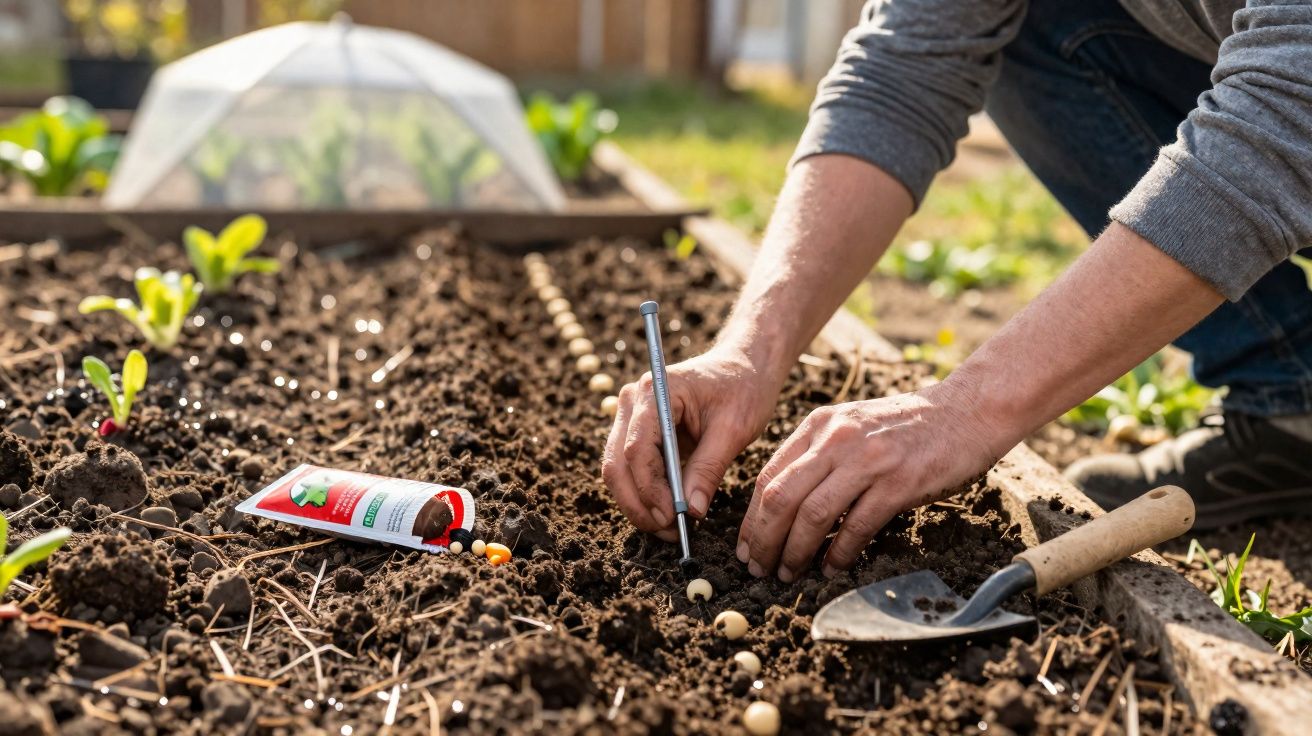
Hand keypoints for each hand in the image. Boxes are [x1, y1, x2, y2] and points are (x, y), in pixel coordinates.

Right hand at [603, 346, 781, 539]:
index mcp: (656, 391)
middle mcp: (632, 401)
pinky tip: (668, 513)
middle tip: (669, 532)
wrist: (744, 367)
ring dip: (639, 504)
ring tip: (671, 529)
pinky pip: (630, 470)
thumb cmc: (743, 388)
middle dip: (639, 503)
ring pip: (618, 471)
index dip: (650, 488)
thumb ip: (709, 469)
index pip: (637, 448)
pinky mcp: (637, 432)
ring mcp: (630, 416)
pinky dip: (645, 495)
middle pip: (617, 463)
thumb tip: (692, 511)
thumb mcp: (734, 429)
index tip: (672, 517)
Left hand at [736, 381, 1002, 580]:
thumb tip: (784, 507)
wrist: (966, 410)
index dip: (751, 520)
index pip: (768, 477)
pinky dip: (839, 553)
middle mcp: (836, 440)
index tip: (746, 548)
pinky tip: (832, 568)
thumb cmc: (906, 427)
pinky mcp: (898, 482)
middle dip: (763, 541)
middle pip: (780, 498)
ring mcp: (867, 460)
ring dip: (795, 552)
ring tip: (789, 575)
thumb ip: (818, 456)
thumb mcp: (851, 427)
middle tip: (759, 569)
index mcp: (818, 426)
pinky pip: (856, 526)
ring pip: (812, 515)